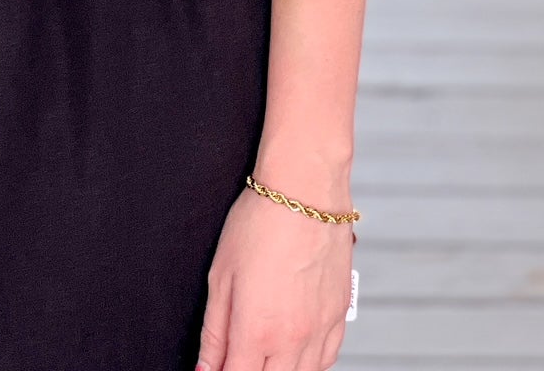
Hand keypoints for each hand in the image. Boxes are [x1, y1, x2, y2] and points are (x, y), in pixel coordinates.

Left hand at [194, 183, 353, 369]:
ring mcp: (320, 330)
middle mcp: (292, 339)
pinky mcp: (339, 316)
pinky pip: (327, 360)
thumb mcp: (221, 275)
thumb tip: (204, 368)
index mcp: (256, 331)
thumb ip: (214, 331)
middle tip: (238, 355)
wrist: (305, 190)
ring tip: (263, 353)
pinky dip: (309, 364)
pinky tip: (295, 352)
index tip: (213, 369)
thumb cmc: (259, 222)